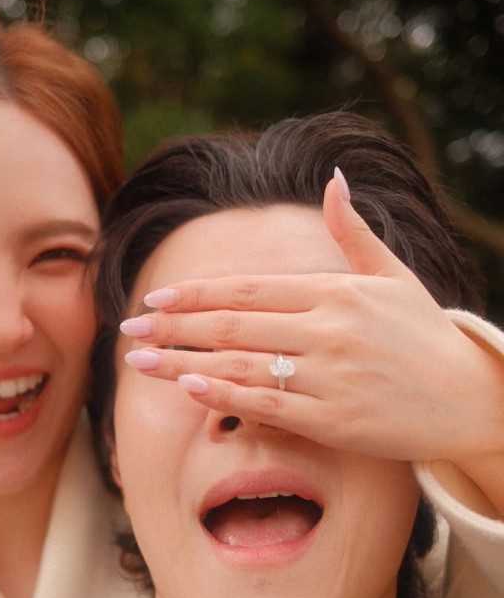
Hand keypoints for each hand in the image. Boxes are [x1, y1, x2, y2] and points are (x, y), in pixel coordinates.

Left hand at [120, 174, 503, 475]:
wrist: (469, 397)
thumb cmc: (424, 335)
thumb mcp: (394, 275)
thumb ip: (354, 232)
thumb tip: (332, 178)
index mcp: (336, 291)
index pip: (248, 288)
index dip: (196, 292)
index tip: (155, 296)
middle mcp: (328, 329)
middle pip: (232, 323)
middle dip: (173, 325)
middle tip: (128, 326)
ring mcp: (330, 375)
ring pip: (240, 363)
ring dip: (182, 361)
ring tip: (139, 360)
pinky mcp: (334, 419)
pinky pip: (267, 405)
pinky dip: (224, 395)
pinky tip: (188, 387)